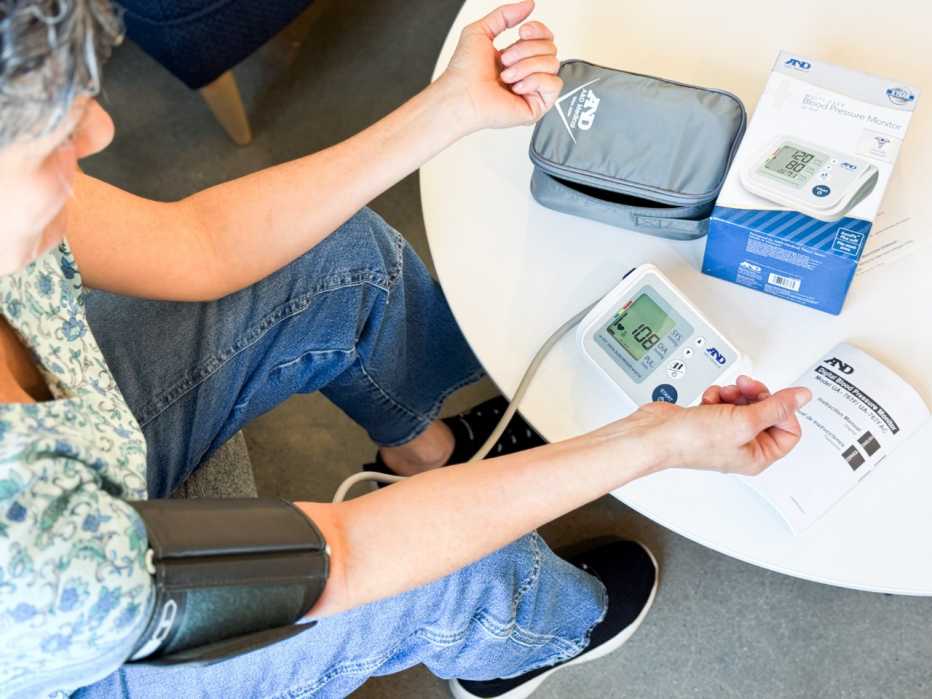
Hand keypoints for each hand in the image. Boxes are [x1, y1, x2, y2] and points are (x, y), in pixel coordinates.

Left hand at [438, 0, 561, 130]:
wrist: (461, 96)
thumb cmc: (464, 72)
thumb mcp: (480, 30)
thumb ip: (504, 14)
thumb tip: (528, 5)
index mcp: (516, 56)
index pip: (544, 37)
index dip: (538, 30)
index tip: (522, 31)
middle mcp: (526, 72)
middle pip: (550, 48)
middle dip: (525, 50)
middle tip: (505, 60)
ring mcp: (532, 89)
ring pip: (552, 64)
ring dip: (526, 66)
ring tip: (506, 76)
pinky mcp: (537, 105)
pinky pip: (554, 84)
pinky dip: (534, 81)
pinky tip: (516, 88)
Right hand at [615, 375, 811, 475]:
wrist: (655, 434)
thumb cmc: (690, 441)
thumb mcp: (743, 421)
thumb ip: (775, 407)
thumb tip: (802, 397)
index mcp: (757, 456)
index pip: (790, 431)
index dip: (783, 410)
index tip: (773, 397)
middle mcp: (743, 446)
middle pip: (768, 413)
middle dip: (756, 396)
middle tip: (746, 388)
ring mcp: (725, 432)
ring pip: (746, 404)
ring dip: (735, 393)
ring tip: (724, 395)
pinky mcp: (710, 420)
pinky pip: (726, 401)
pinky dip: (719, 395)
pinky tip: (709, 399)